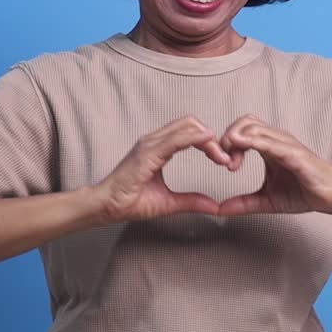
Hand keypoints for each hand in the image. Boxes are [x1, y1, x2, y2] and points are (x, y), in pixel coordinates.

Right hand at [93, 116, 231, 223]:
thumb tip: (214, 206)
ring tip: (221, 156)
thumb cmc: (129, 202)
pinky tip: (208, 142)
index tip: (223, 160)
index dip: (209, 142)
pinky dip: (194, 138)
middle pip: (191, 123)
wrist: (106, 207)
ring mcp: (150, 144)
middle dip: (212, 138)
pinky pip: (175, 139)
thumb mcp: (168, 203)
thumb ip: (191, 201)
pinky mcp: (147, 152)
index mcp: (159, 148)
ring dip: (208, 139)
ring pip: (186, 126)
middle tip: (225, 158)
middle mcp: (154, 140)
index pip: (190, 132)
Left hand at [218, 115, 331, 216]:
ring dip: (236, 140)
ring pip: (254, 127)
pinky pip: (271, 143)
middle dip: (228, 138)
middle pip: (245, 122)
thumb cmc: (303, 193)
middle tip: (225, 161)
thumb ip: (244, 203)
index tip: (225, 165)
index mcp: (269, 145)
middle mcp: (276, 140)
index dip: (228, 142)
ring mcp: (285, 144)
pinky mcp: (294, 154)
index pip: (242, 129)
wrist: (331, 198)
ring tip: (232, 163)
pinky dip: (253, 142)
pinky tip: (241, 150)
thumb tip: (220, 210)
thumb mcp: (266, 200)